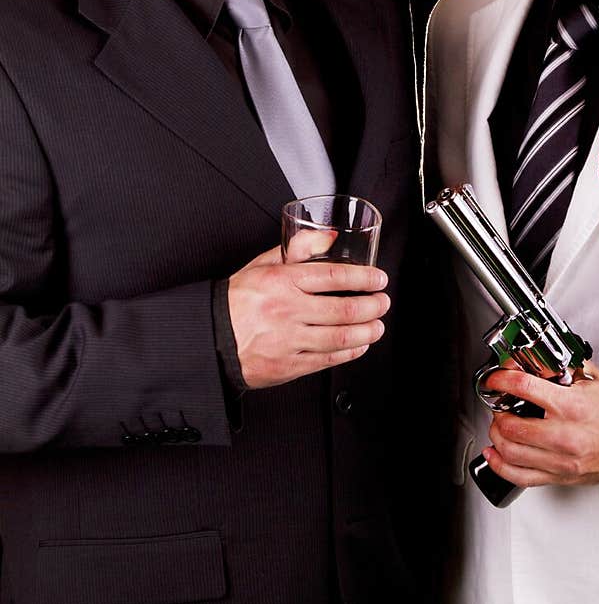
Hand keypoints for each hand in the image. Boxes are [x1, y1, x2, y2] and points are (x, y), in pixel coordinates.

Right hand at [227, 229, 389, 389]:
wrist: (210, 338)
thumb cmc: (237, 300)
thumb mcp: (262, 265)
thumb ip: (297, 250)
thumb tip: (329, 237)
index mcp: (281, 281)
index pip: (334, 276)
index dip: (364, 277)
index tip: (378, 279)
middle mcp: (286, 310)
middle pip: (344, 308)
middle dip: (373, 306)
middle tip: (383, 303)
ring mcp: (288, 340)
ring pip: (340, 337)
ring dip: (367, 332)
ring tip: (377, 326)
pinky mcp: (287, 365)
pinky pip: (326, 360)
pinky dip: (349, 352)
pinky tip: (359, 345)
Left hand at [481, 361, 598, 489]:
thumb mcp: (595, 381)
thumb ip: (567, 367)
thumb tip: (542, 356)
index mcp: (571, 406)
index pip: (524, 387)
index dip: (501, 380)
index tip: (495, 380)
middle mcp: (563, 434)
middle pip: (511, 426)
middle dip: (498, 414)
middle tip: (500, 407)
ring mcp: (560, 459)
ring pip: (511, 452)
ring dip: (496, 437)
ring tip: (499, 427)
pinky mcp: (560, 476)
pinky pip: (521, 476)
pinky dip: (500, 465)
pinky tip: (494, 454)